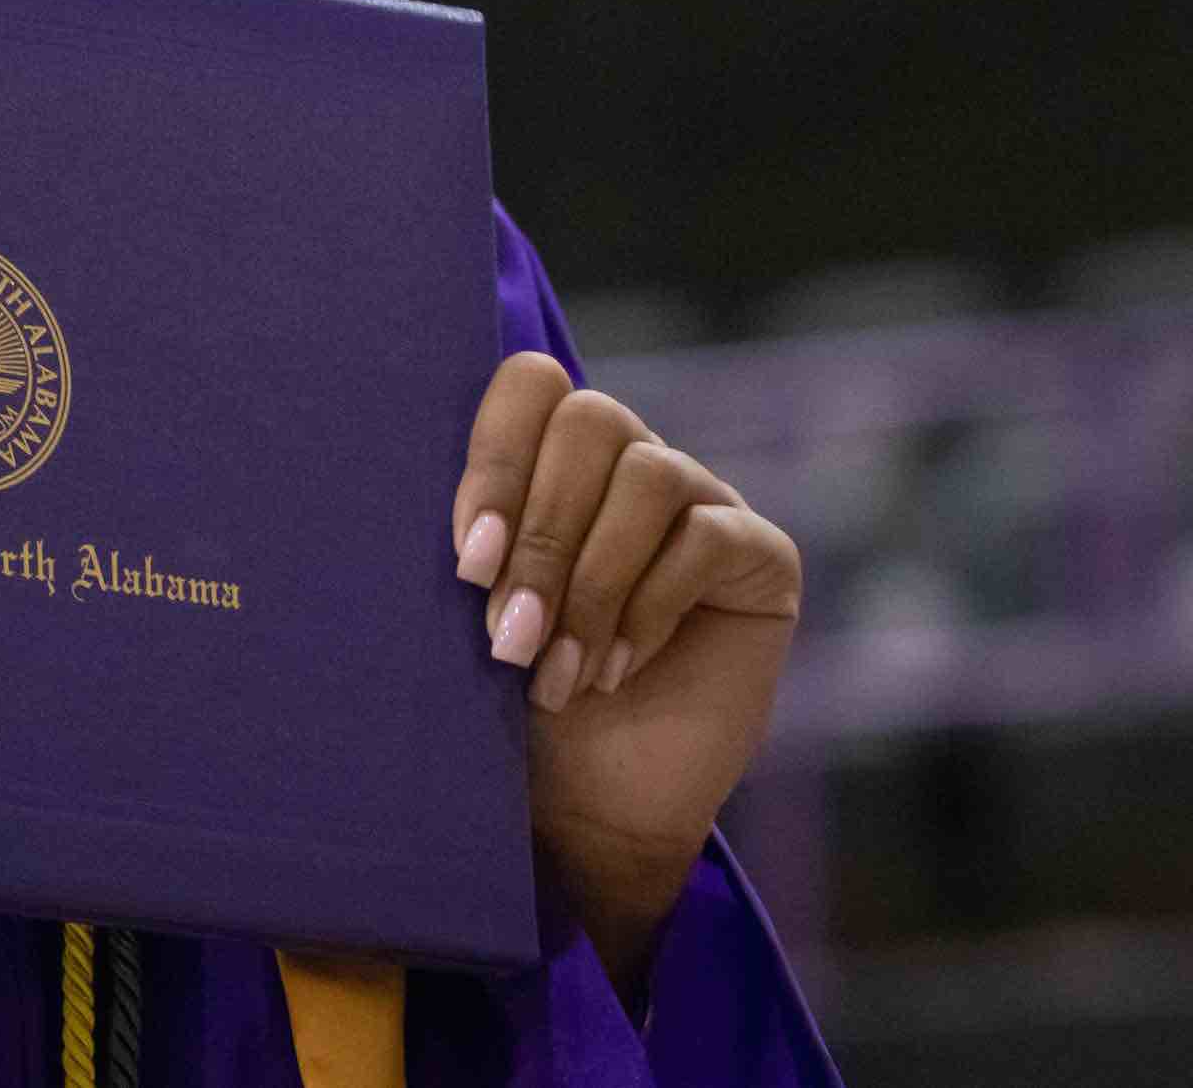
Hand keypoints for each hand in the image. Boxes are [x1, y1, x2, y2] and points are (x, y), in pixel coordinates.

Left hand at [451, 352, 800, 991]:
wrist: (586, 807)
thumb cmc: (511, 703)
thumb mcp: (472, 613)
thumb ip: (468, 542)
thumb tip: (431, 506)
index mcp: (553, 457)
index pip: (532, 384)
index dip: (498, 457)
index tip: (467, 558)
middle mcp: (631, 461)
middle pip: (591, 420)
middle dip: (540, 533)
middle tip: (507, 633)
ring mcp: (703, 501)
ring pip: (648, 477)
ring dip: (591, 583)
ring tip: (557, 673)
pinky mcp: (761, 555)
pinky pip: (706, 539)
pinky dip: (648, 609)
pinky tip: (615, 673)